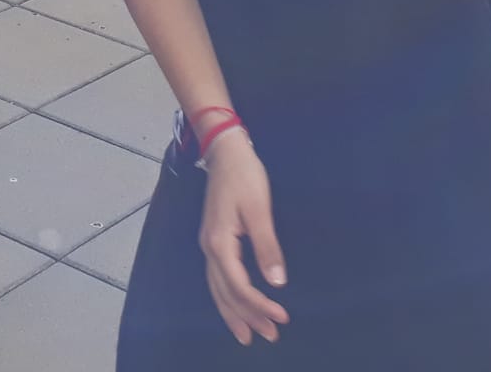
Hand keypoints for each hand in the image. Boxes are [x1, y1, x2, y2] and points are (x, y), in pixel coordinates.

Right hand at [198, 134, 288, 345]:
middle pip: (226, 293)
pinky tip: (234, 306)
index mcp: (219, 244)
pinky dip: (226, 297)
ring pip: (217, 289)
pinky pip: (217, 279)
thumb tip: (277, 283)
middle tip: (269, 337)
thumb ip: (267, 246)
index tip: (282, 318)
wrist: (226, 151)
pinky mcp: (213, 240)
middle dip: (247, 318)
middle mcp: (209, 249)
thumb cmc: (245, 176)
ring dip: (234, 313)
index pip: (240, 287)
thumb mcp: (259, 209)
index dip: (260, 306)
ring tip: (247, 335)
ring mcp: (208, 245)